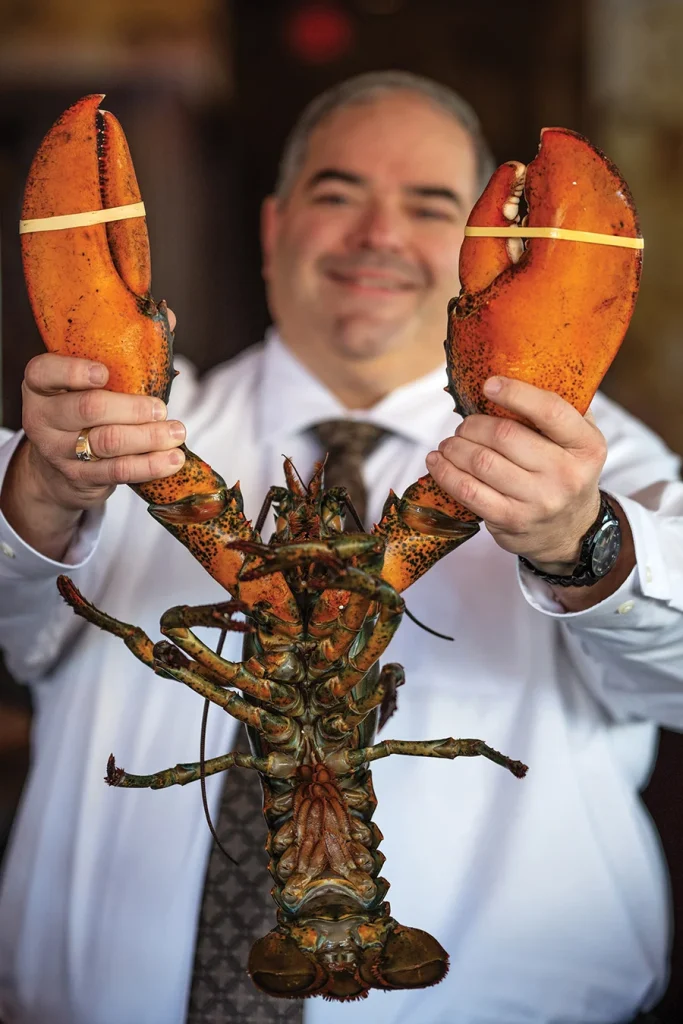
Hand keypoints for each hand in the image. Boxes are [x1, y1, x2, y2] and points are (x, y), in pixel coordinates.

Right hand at [17, 352, 185, 513]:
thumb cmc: (84, 409)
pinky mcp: (80, 477)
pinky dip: (149, 465)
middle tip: (161, 408)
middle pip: (88, 409)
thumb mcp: (90, 381)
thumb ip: (125, 349)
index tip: (105, 373)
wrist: (58, 468)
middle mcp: (43, 417)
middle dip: (132, 408)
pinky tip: (172, 459)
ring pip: (107, 442)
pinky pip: (118, 472)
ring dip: (148, 437)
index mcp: (41, 385)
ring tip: (176, 432)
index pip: (44, 372)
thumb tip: (169, 318)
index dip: (73, 371)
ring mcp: (59, 451)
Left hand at [425, 376, 606, 570]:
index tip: (488, 385)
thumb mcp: (578, 441)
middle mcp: (566, 475)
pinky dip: (446, 473)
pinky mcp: (511, 521)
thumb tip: (518, 370)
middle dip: (473, 425)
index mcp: (586, 446)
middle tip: (463, 426)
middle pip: (505, 436)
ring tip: (448, 443)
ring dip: (454, 447)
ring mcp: (538, 501)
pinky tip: (437, 463)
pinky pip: (468, 492)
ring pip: (482, 463)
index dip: (515, 394)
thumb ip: (560, 408)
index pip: (550, 411)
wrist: (570, 531)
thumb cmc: (565, 472)